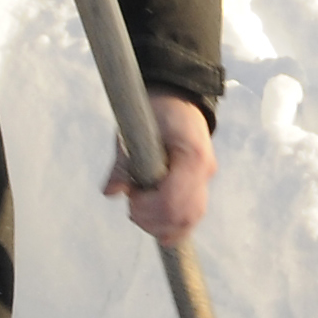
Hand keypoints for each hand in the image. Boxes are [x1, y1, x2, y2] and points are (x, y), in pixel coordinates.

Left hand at [107, 94, 214, 243]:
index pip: (173, 199)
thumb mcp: (133, 127)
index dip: (148, 207)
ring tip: (141, 210)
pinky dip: (173, 224)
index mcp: (192, 155)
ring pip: (189, 220)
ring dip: (162, 224)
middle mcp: (205, 170)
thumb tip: (111, 192)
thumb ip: (123, 162)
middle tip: (132, 207)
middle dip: (153, 220)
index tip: (131, 197)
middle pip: (184, 216)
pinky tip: (156, 223)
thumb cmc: (154, 108)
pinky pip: (192, 214)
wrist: (176, 93)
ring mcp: (206, 178)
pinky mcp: (201, 183)